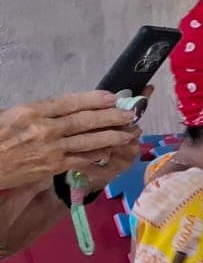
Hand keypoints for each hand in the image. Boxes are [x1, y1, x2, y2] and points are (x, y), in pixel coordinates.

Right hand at [0, 91, 142, 190]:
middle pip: (84, 121)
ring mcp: (51, 149)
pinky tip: (112, 152)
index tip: (112, 96)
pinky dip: (99, 156)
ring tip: (131, 132)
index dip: (93, 99)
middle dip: (111, 116)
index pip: (68, 102)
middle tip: (131, 113)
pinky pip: (82, 160)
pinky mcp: (54, 167)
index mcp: (32, 111)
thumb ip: (39, 112)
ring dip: (113, 137)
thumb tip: (67, 108)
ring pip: (89, 141)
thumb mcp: (10, 115)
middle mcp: (44, 129)